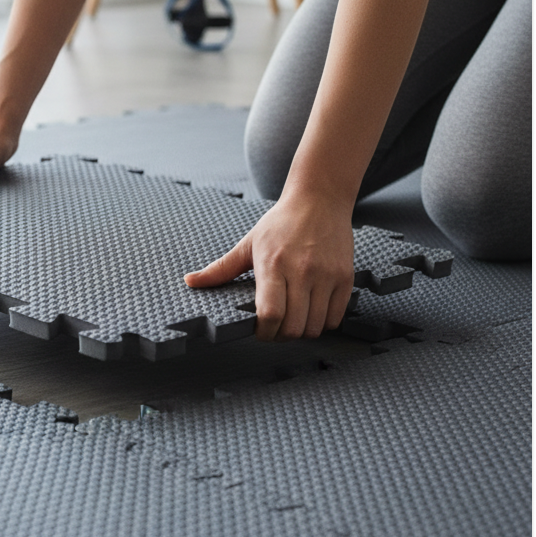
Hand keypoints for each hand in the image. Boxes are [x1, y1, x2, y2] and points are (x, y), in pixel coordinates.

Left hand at [184, 193, 354, 340]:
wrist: (319, 200)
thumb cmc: (281, 223)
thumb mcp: (248, 243)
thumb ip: (220, 268)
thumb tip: (190, 281)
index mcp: (272, 264)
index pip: (270, 314)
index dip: (264, 332)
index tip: (259, 330)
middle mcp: (301, 271)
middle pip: (293, 327)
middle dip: (281, 336)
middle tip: (275, 328)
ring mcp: (326, 276)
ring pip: (316, 327)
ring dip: (303, 331)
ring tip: (294, 319)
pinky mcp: (345, 278)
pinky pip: (336, 318)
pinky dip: (323, 322)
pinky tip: (312, 310)